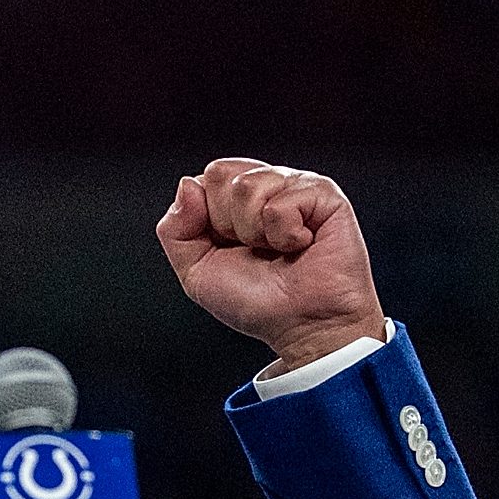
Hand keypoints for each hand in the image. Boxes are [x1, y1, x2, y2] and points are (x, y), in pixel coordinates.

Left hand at [155, 159, 384, 373]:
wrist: (303, 326)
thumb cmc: (258, 301)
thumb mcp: (197, 272)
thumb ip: (175, 230)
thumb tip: (187, 184)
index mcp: (235, 200)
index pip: (202, 181)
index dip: (205, 219)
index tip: (228, 248)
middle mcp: (265, 185)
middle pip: (219, 173)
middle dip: (227, 223)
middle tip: (254, 249)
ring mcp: (294, 184)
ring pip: (247, 185)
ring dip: (255, 232)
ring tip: (277, 249)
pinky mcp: (323, 192)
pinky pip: (280, 203)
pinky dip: (284, 235)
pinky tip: (301, 245)